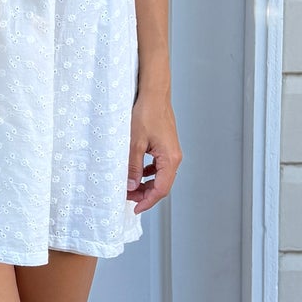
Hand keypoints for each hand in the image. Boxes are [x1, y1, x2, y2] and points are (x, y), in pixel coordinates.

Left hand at [127, 78, 180, 214]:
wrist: (153, 94)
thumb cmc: (147, 113)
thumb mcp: (134, 142)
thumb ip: (133, 167)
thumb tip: (131, 186)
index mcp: (170, 158)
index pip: (161, 189)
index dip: (147, 201)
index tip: (135, 208)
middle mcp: (174, 157)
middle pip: (162, 185)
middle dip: (145, 194)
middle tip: (128, 197)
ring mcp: (171, 152)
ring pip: (159, 176)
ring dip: (145, 184)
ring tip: (130, 187)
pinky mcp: (165, 146)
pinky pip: (158, 166)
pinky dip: (147, 173)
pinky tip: (137, 172)